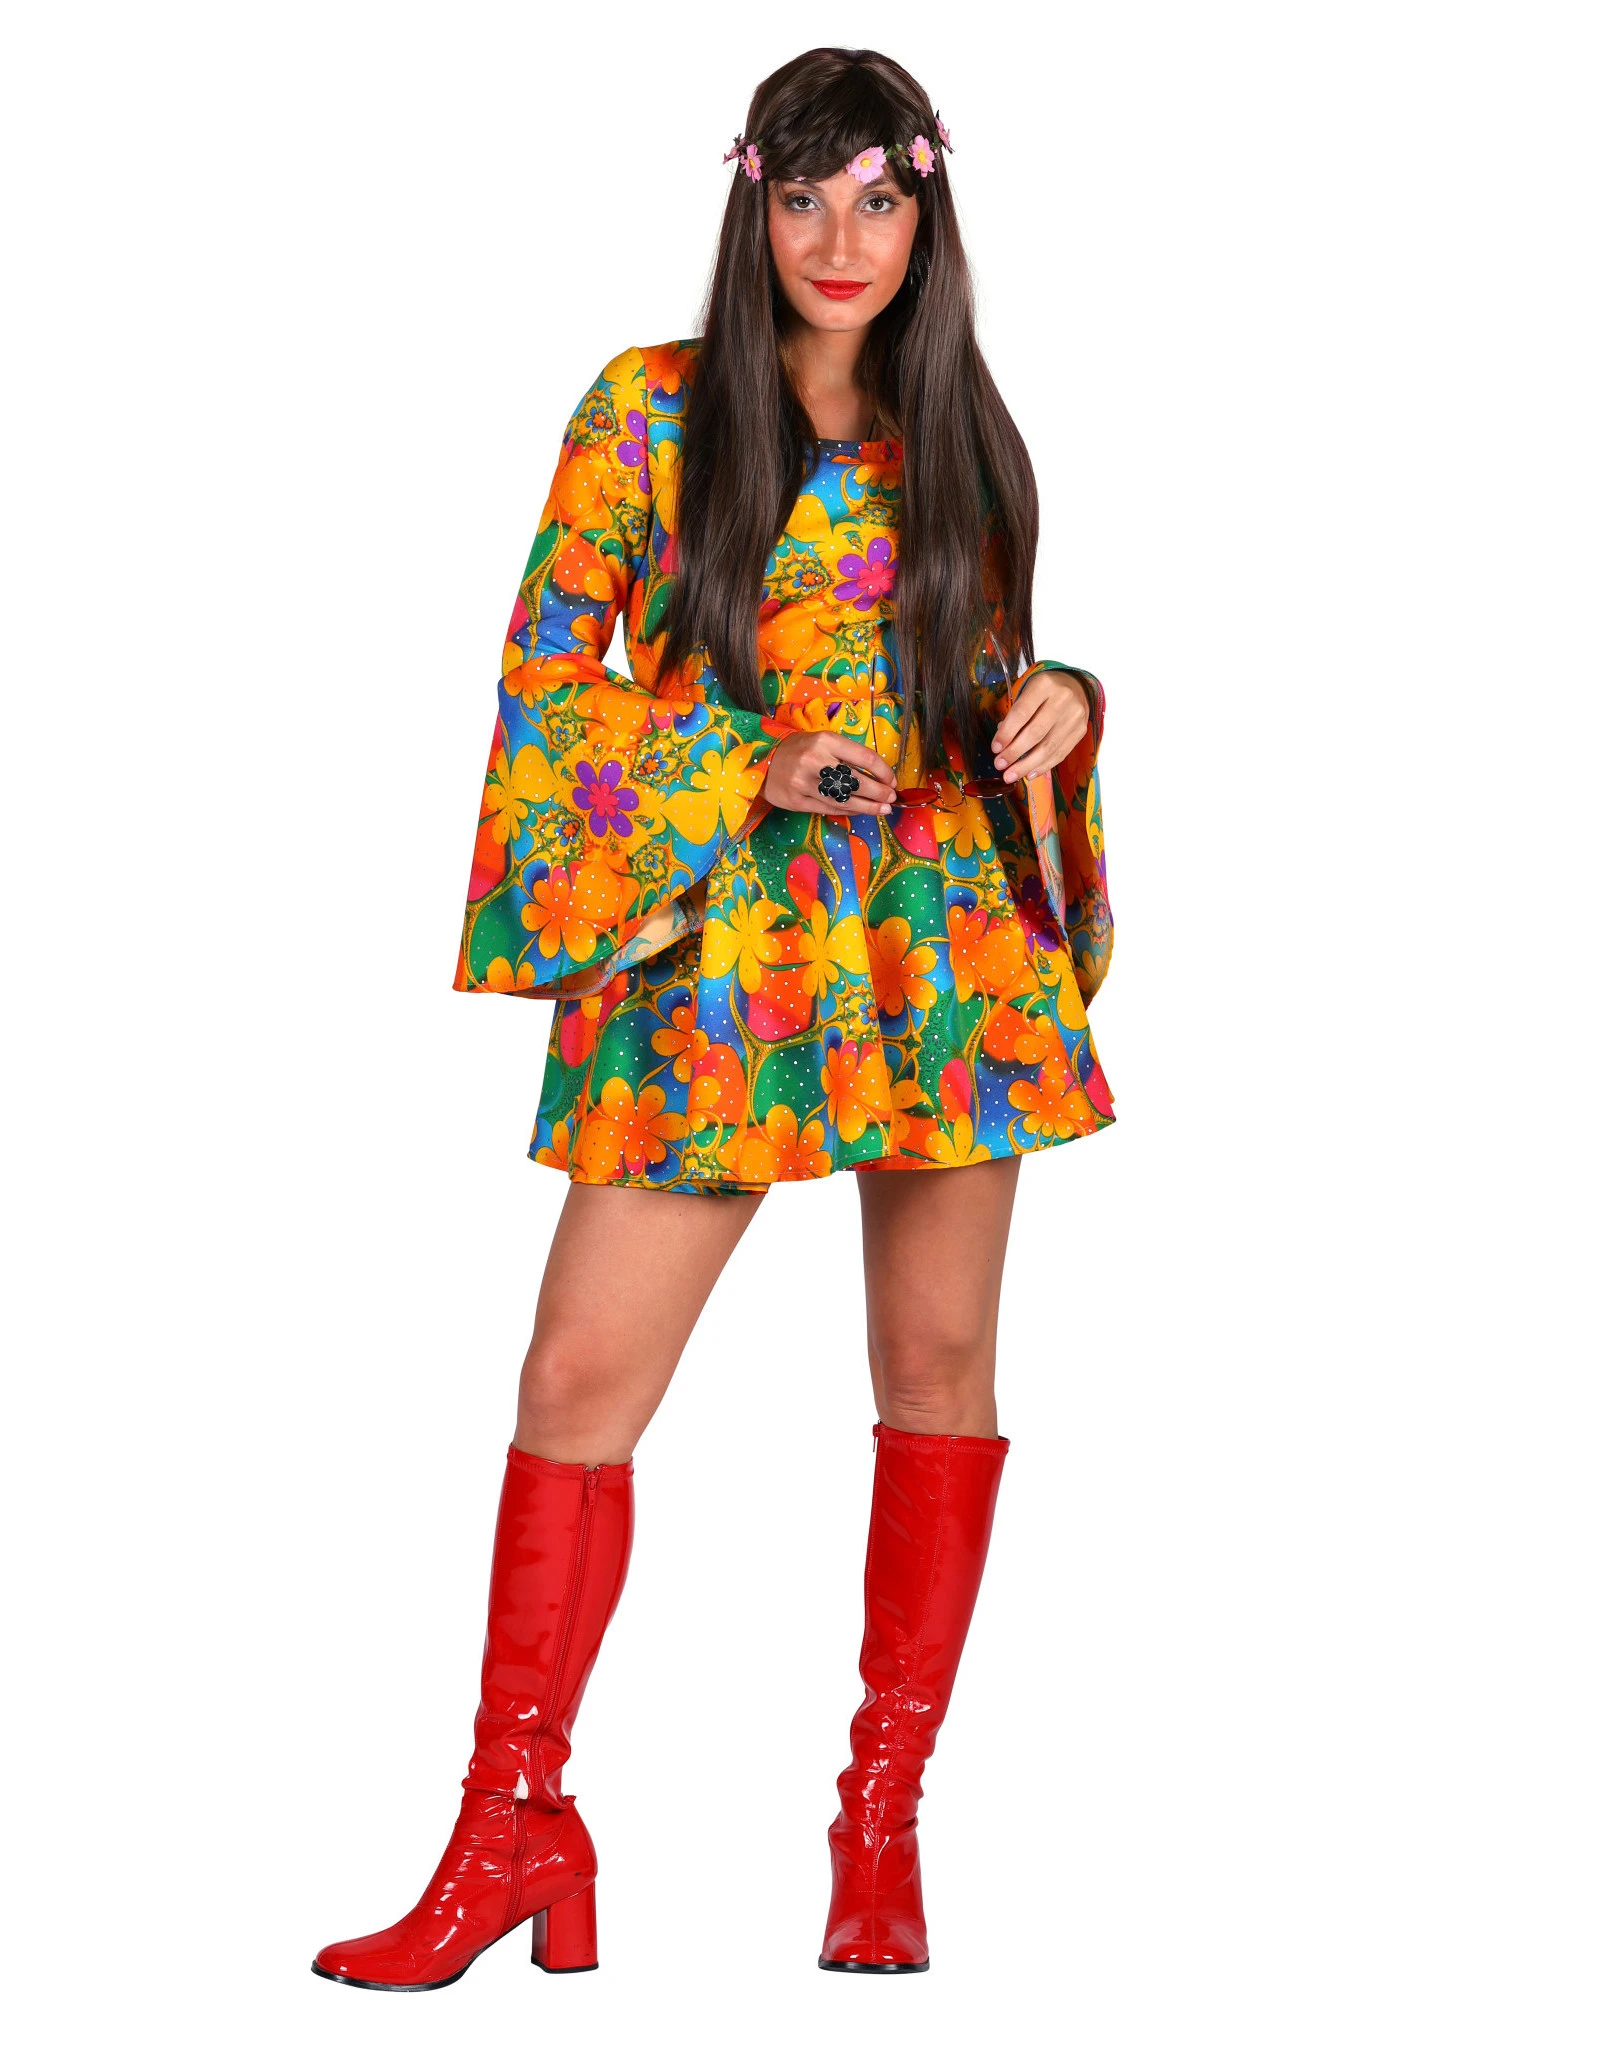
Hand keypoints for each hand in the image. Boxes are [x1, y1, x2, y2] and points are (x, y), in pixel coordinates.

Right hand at [763, 730, 897, 816]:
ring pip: (845, 800)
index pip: (865, 758)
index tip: (892, 781)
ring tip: (883, 809)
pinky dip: (848, 811)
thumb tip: (877, 776)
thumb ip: (846, 755)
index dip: (884, 772)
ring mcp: (804, 784)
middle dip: (879, 792)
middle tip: (891, 798)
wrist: (761, 761)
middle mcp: (815, 761)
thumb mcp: (821, 741)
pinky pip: (829, 809)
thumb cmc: (798, 750)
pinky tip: (860, 811)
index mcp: (825, 741)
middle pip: (857, 782)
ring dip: (868, 807)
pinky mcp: (797, 802)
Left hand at [991, 669, 1090, 782]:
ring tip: (1011, 775)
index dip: (1007, 733)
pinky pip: (1060, 754)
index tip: (995, 748)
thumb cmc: (1044, 691)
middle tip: (1000, 765)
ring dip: (1027, 765)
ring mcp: (1074, 717)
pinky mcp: (1080, 731)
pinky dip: (1043, 766)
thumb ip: (1015, 715)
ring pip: (1049, 747)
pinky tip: (1029, 774)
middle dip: (1015, 752)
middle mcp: (1062, 699)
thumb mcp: (1027, 692)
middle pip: (1036, 732)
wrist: (1076, 686)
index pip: (1022, 712)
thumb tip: (1003, 744)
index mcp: (1044, 684)